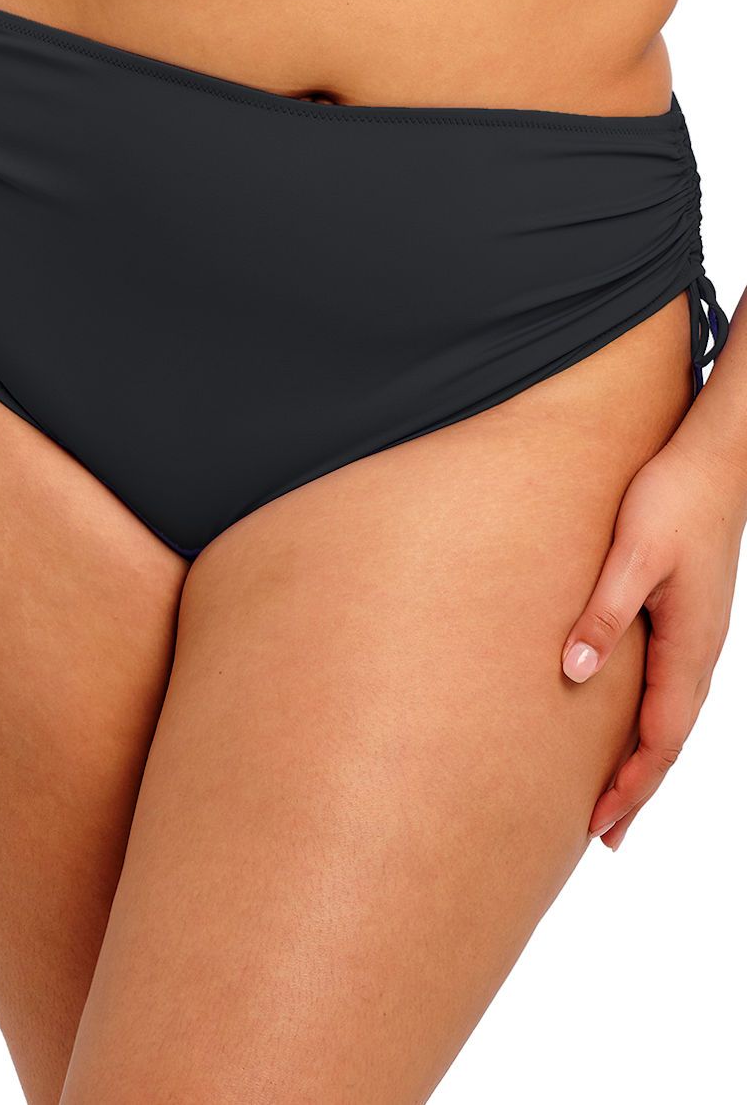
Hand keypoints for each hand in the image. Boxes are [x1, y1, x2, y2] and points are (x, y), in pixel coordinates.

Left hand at [561, 433, 743, 849]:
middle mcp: (700, 649)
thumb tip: (574, 675)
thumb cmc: (674, 497)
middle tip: (605, 837)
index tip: (599, 825)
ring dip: (645, 759)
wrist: (719, 455)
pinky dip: (652, 720)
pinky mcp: (690, 614)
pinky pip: (673, 686)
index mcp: (688, 645)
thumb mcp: (631, 555)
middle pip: (669, 738)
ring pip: (673, 715)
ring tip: (616, 795)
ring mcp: (699, 633)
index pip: (660, 738)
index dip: (631, 785)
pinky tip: (634, 722)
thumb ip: (603, 614)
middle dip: (638, 790)